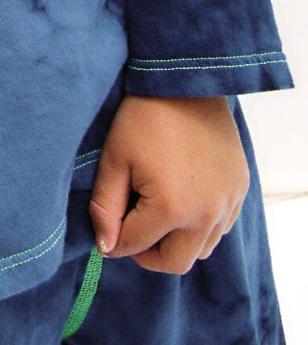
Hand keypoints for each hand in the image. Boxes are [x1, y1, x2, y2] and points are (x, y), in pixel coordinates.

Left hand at [88, 94, 248, 274]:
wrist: (184, 82)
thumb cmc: (143, 117)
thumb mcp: (114, 159)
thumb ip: (105, 207)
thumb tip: (106, 246)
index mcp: (170, 209)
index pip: (135, 246)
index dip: (114, 241)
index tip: (106, 230)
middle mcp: (206, 215)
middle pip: (175, 262)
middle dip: (148, 252)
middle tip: (132, 227)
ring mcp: (228, 204)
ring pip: (202, 249)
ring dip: (177, 241)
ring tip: (156, 211)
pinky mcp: (240, 190)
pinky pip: (221, 227)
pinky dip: (201, 225)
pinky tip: (182, 198)